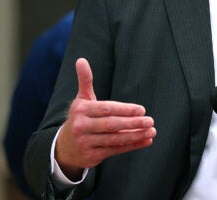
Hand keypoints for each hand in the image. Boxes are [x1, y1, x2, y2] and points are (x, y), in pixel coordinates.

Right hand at [55, 58, 156, 179]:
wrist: (65, 147)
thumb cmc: (80, 118)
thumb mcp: (81, 100)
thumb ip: (85, 81)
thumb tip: (81, 60)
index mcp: (81, 110)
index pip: (106, 109)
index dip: (125, 109)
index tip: (141, 109)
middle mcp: (81, 127)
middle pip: (111, 125)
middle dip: (133, 123)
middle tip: (150, 120)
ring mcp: (86, 143)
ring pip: (115, 139)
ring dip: (136, 136)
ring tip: (152, 131)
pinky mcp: (92, 157)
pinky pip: (115, 150)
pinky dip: (132, 146)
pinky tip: (146, 141)